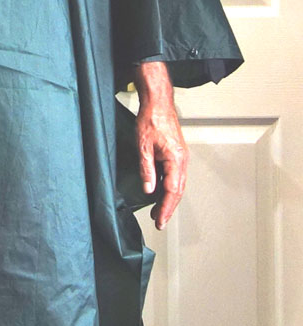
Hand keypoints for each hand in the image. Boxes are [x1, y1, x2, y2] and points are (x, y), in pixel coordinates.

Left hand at [136, 97, 188, 229]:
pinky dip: (169, 187)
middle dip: (168, 208)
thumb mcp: (143, 147)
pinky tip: (160, 193)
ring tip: (158, 212)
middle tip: (159, 222)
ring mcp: (181, 157)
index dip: (166, 208)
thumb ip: (146, 169)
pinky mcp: (177, 154)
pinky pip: (175, 176)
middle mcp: (182, 160)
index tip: (160, 221)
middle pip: (178, 190)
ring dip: (169, 199)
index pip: (172, 190)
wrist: (158, 103)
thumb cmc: (151, 120)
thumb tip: (149, 190)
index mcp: (176, 159)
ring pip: (178, 184)